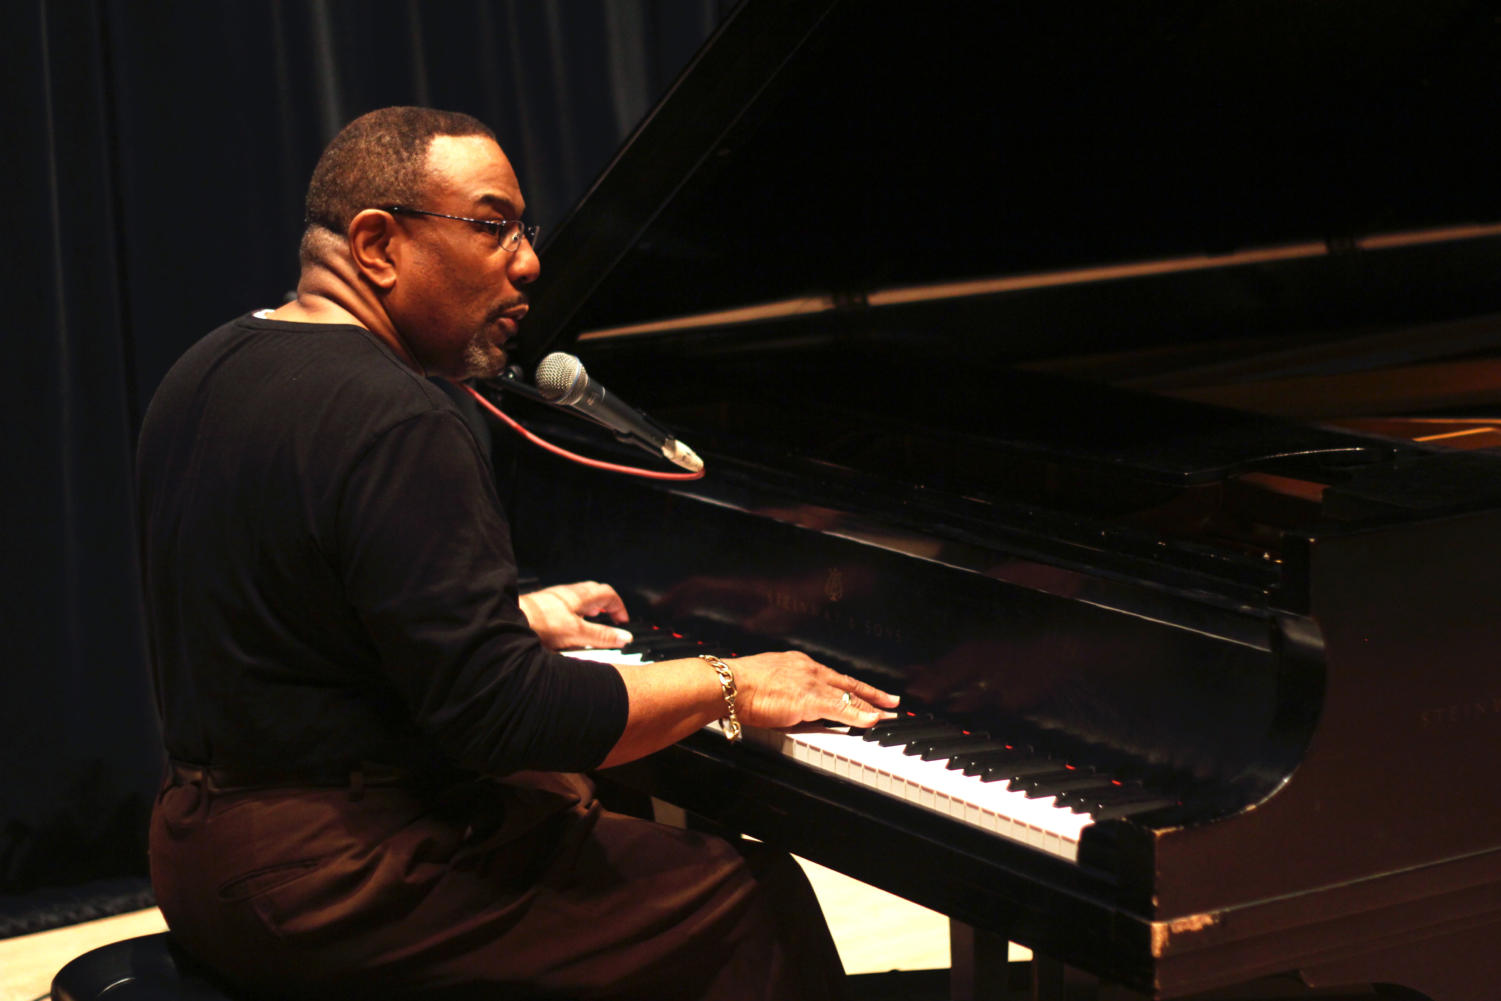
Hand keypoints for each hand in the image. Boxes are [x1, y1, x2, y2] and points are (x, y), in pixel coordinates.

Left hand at [520, 581, 632, 650]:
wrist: (511, 622)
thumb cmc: (541, 623)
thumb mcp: (578, 633)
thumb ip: (602, 635)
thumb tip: (624, 636)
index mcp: (581, 595)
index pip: (608, 594)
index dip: (619, 607)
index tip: (623, 622)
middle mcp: (568, 593)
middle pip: (594, 592)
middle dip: (606, 605)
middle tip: (611, 619)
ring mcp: (555, 598)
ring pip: (579, 598)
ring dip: (590, 609)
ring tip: (592, 623)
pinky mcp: (544, 606)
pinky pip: (566, 605)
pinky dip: (575, 613)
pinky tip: (569, 627)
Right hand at [728, 651, 899, 729]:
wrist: (729, 685)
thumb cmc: (737, 686)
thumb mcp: (765, 681)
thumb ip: (780, 690)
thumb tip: (785, 703)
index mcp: (797, 665)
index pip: (831, 677)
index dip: (849, 687)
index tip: (861, 692)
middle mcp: (808, 670)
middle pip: (847, 683)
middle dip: (871, 693)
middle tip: (891, 700)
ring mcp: (811, 683)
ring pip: (849, 696)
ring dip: (872, 706)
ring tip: (889, 714)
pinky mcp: (809, 699)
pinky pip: (841, 709)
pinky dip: (859, 716)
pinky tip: (873, 721)